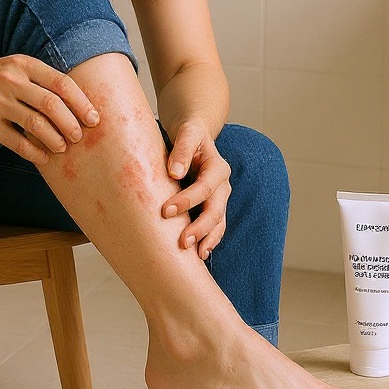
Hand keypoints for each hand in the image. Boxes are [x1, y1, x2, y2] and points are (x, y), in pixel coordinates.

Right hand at [0, 55, 98, 164]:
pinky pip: (16, 142)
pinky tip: (43, 157)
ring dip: (55, 140)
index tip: (93, 118)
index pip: (61, 83)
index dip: (81, 102)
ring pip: (35, 124)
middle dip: (70, 124)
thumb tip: (79, 101)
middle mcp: (10, 81)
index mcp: (23, 64)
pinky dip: (34, 152)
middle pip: (51, 104)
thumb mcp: (16, 67)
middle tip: (79, 136)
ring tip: (62, 148)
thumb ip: (42, 79)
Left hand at [161, 120, 230, 259]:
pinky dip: (209, 241)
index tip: (165, 211)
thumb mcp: (187, 133)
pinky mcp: (213, 207)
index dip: (187, 200)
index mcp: (217, 167)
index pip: (204, 188)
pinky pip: (215, 227)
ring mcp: (220, 198)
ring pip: (218, 222)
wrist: (195, 136)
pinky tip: (200, 254)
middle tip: (181, 242)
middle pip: (215, 210)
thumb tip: (174, 172)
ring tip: (194, 255)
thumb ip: (182, 149)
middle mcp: (223, 185)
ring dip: (207, 239)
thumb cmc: (188, 134)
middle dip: (200, 227)